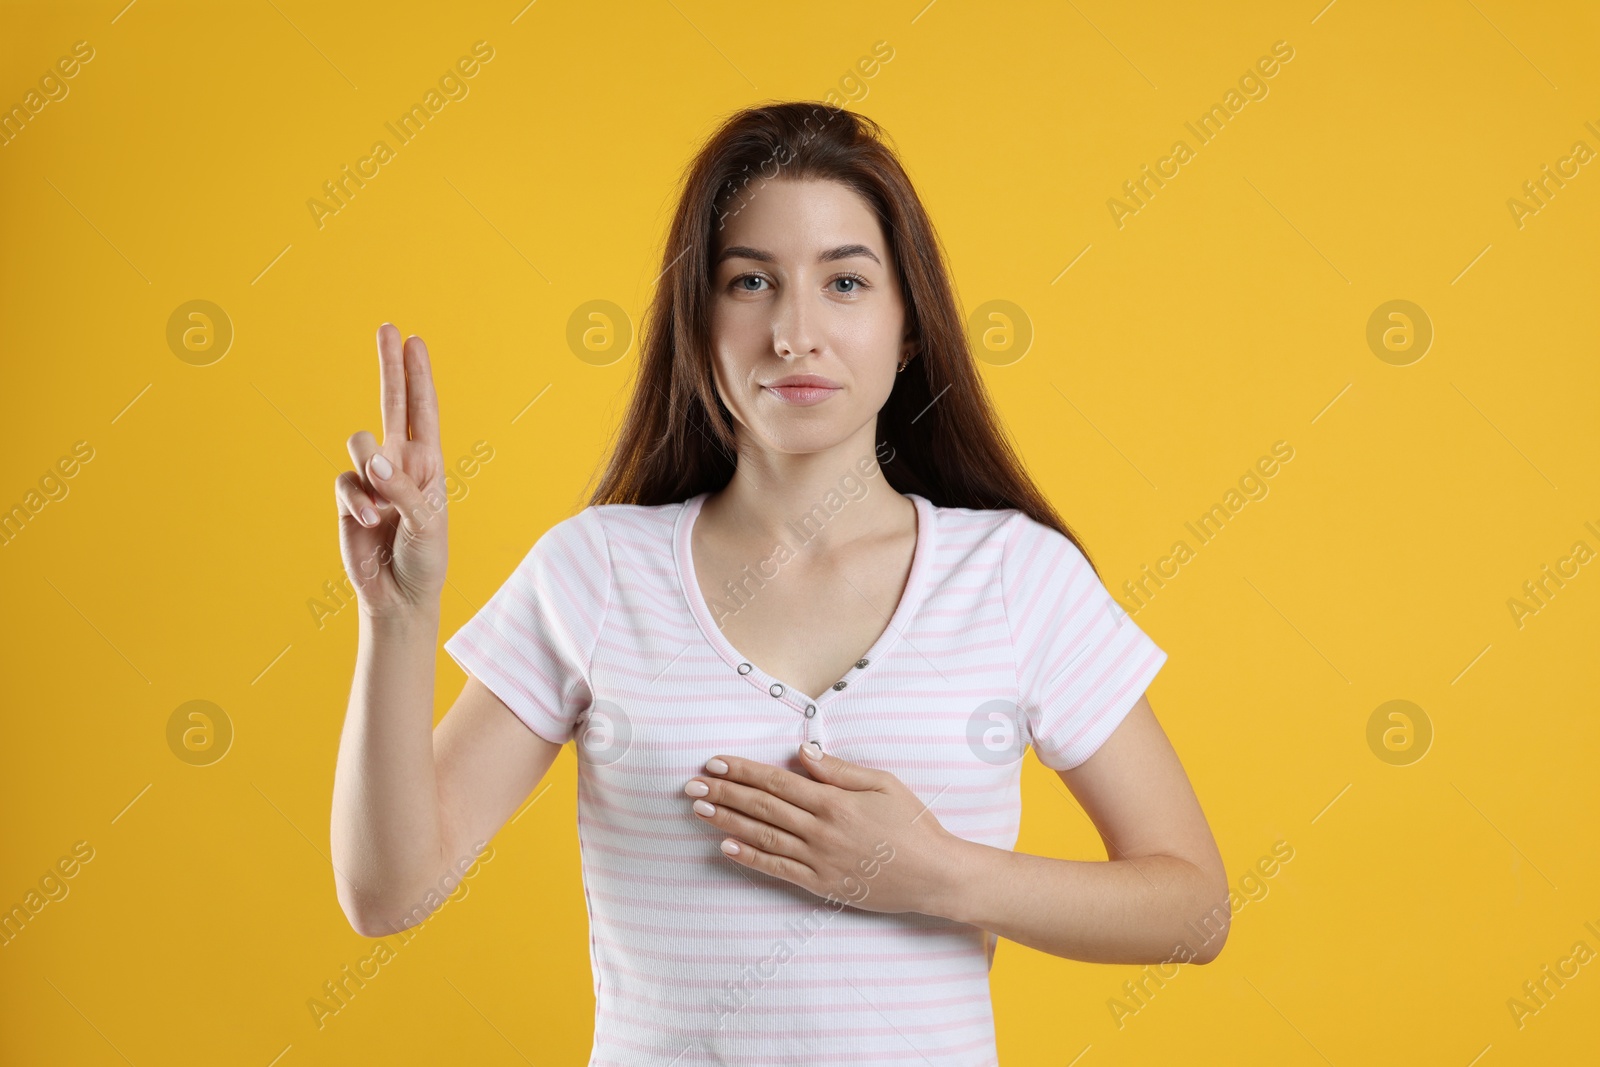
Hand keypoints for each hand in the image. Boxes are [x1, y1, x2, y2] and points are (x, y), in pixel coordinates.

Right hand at [335, 324, 448, 618]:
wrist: (400, 594)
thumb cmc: (425, 558)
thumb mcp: (426, 523)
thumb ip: (401, 488)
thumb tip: (373, 459)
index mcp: (428, 463)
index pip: (422, 410)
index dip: (418, 375)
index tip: (414, 341)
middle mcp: (400, 463)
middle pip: (392, 403)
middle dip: (390, 366)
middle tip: (387, 327)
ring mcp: (372, 478)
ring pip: (360, 443)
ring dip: (371, 467)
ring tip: (384, 505)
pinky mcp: (349, 498)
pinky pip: (345, 482)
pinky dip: (357, 502)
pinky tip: (369, 522)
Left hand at [683, 743, 963, 916]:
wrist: (935, 875)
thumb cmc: (914, 825)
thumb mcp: (883, 784)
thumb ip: (840, 770)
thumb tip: (803, 751)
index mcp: (834, 801)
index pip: (777, 781)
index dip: (742, 771)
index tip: (715, 762)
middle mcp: (821, 830)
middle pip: (762, 807)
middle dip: (723, 793)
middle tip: (691, 784)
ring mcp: (819, 860)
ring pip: (763, 837)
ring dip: (727, 822)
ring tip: (699, 810)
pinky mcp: (821, 884)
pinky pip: (778, 870)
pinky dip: (750, 858)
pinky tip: (725, 848)